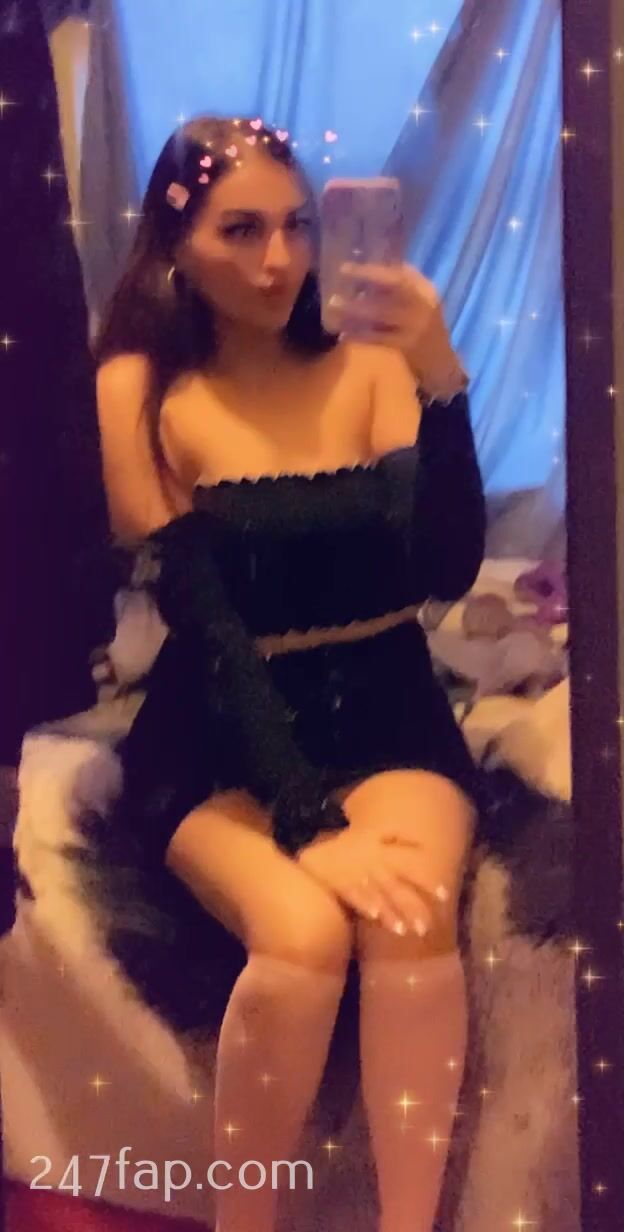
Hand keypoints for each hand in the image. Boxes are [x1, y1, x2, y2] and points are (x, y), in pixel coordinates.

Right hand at [296, 823, 446, 936]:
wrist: (317, 856)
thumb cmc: (348, 849)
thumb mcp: (372, 838)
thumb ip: (395, 838)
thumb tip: (421, 841)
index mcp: (384, 856)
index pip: (411, 868)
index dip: (427, 881)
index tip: (444, 896)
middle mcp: (375, 867)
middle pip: (397, 889)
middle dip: (411, 908)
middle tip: (426, 928)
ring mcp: (358, 876)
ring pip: (378, 896)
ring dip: (391, 913)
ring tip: (405, 931)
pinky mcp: (341, 885)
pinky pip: (355, 895)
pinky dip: (365, 903)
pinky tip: (375, 916)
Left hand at [333, 262, 466, 396]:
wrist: (442, 364)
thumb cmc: (424, 327)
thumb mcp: (420, 300)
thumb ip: (400, 281)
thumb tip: (367, 262)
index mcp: (425, 291)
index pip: (397, 275)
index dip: (370, 271)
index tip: (344, 269)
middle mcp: (423, 307)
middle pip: (387, 296)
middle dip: (357, 297)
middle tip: (331, 297)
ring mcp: (416, 329)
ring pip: (380, 316)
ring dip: (354, 314)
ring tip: (332, 314)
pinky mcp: (408, 349)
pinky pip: (378, 339)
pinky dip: (360, 336)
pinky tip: (344, 335)